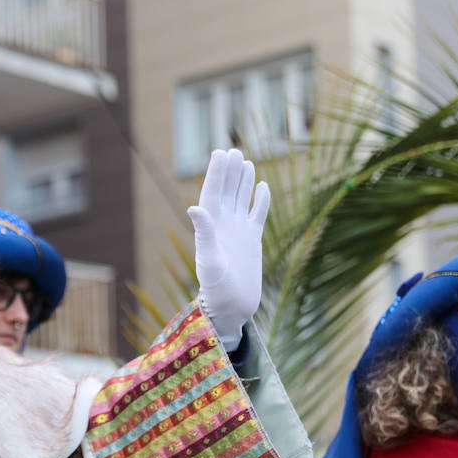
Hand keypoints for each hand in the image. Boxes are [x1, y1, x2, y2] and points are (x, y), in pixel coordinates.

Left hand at [187, 149, 270, 351]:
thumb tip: (195, 207)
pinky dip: (261, 200)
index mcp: (211, 226)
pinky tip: (262, 186)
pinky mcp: (253, 240)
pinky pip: (257, 214)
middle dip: (229, 172)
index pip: (212, 192)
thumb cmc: (216, 287)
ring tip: (244, 161)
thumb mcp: (209, 259)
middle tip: (232, 151)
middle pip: (226, 191)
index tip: (219, 152)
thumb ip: (204, 233)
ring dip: (242, 181)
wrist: (232, 306)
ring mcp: (239, 231)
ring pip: (241, 199)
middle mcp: (224, 225)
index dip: (216, 173)